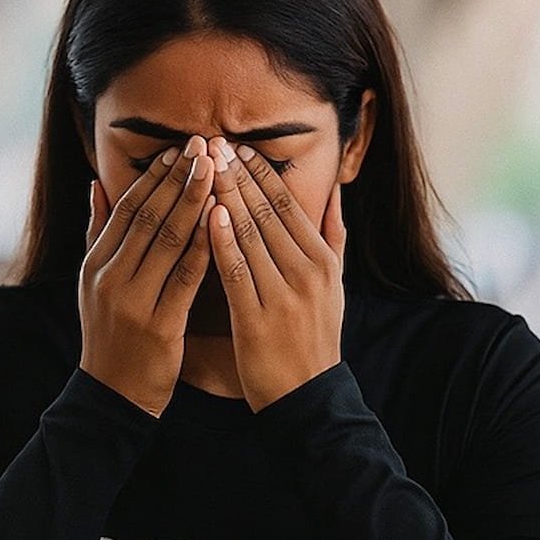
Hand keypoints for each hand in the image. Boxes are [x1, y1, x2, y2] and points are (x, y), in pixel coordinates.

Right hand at [79, 136, 216, 416]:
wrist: (114, 397)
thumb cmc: (112, 338)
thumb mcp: (94, 285)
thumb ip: (98, 235)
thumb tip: (96, 186)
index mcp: (96, 264)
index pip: (127, 207)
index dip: (154, 176)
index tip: (180, 149)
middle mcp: (109, 277)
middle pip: (148, 215)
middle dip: (178, 177)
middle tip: (206, 144)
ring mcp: (132, 301)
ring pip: (167, 239)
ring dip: (194, 201)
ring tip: (218, 170)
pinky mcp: (157, 325)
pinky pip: (185, 277)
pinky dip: (204, 246)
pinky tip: (223, 222)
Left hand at [206, 141, 346, 411]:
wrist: (309, 397)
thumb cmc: (315, 340)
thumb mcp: (337, 286)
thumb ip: (334, 237)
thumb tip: (334, 192)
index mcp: (323, 261)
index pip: (288, 205)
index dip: (261, 172)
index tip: (236, 146)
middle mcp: (307, 272)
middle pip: (267, 212)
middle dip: (237, 174)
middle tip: (210, 142)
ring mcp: (283, 295)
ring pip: (250, 235)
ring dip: (224, 196)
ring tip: (202, 168)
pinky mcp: (258, 319)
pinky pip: (238, 272)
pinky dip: (222, 241)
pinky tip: (206, 215)